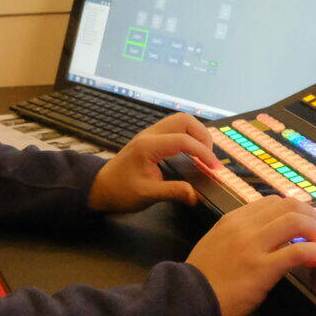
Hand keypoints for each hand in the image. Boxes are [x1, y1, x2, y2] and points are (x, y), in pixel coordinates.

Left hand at [87, 112, 219, 213]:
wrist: (101, 187)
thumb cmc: (121, 191)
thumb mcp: (147, 195)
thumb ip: (173, 192)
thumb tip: (196, 195)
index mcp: (149, 146)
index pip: (184, 140)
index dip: (203, 153)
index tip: (214, 168)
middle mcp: (150, 134)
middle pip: (184, 120)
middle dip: (202, 136)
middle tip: (209, 157)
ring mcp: (150, 133)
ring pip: (180, 120)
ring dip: (196, 133)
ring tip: (203, 154)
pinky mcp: (151, 137)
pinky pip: (175, 127)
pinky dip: (188, 135)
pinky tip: (192, 151)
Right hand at [186, 194, 315, 315]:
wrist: (187, 302)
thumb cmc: (199, 281)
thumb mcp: (214, 245)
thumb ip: (236, 237)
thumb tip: (262, 240)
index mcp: (232, 220)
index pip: (271, 202)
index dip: (293, 210)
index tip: (303, 222)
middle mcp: (243, 227)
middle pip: (288, 206)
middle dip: (310, 216)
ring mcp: (253, 246)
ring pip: (296, 221)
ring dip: (315, 231)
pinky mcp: (263, 269)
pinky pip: (298, 251)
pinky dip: (313, 252)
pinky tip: (315, 260)